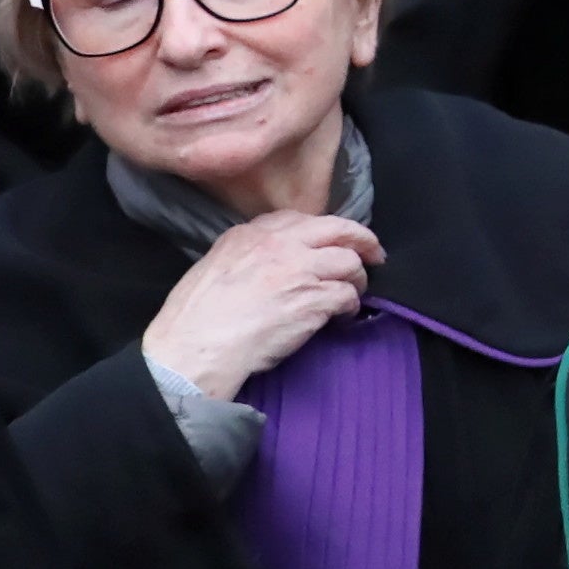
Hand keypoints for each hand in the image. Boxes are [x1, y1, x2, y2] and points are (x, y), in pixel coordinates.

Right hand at [141, 210, 383, 402]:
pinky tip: (343, 316)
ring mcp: (300, 270)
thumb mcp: (214, 266)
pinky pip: (347, 295)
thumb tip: (272, 258)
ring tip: (354, 292)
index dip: (323, 230)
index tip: (332, 240)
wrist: (194, 349)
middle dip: (362, 240)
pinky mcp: (315, 300)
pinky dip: (351, 306)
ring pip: (350, 262)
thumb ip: (248, 254)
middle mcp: (279, 245)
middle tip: (374, 254)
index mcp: (250, 234)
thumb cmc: (195, 317)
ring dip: (357, 278)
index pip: (301, 219)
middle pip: (339, 229)